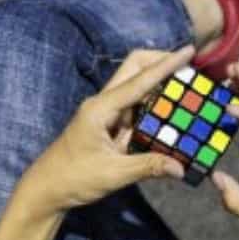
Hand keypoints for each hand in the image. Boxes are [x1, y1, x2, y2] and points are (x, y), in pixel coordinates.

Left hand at [25, 46, 195, 212]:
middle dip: (161, 63)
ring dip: (160, 84)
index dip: (166, 65)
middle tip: (191, 67)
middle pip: (134, 69)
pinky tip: (172, 111)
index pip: (139, 80)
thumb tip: (181, 167)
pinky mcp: (108, 124)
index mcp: (100, 109)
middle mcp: (102, 104)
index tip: (189, 50)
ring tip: (189, 86)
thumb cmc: (73, 179)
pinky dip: (154, 105)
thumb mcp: (113, 174)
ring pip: (137, 87)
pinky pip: (136, 108)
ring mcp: (105, 113)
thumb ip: (148, 166)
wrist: (47, 189)